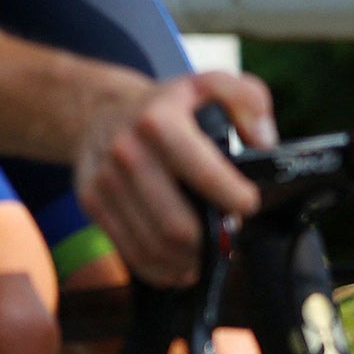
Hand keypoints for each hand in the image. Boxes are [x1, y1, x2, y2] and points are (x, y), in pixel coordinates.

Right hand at [73, 70, 276, 285]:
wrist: (97, 109)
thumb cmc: (166, 107)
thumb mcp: (209, 84)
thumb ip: (249, 100)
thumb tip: (262, 142)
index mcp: (159, 120)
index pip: (206, 175)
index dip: (237, 199)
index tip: (246, 203)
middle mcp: (126, 150)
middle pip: (179, 227)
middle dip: (212, 241)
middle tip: (226, 233)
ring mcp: (105, 178)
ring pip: (156, 247)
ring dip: (189, 261)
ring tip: (206, 254)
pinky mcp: (91, 200)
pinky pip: (130, 253)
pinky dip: (161, 269)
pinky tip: (180, 264)